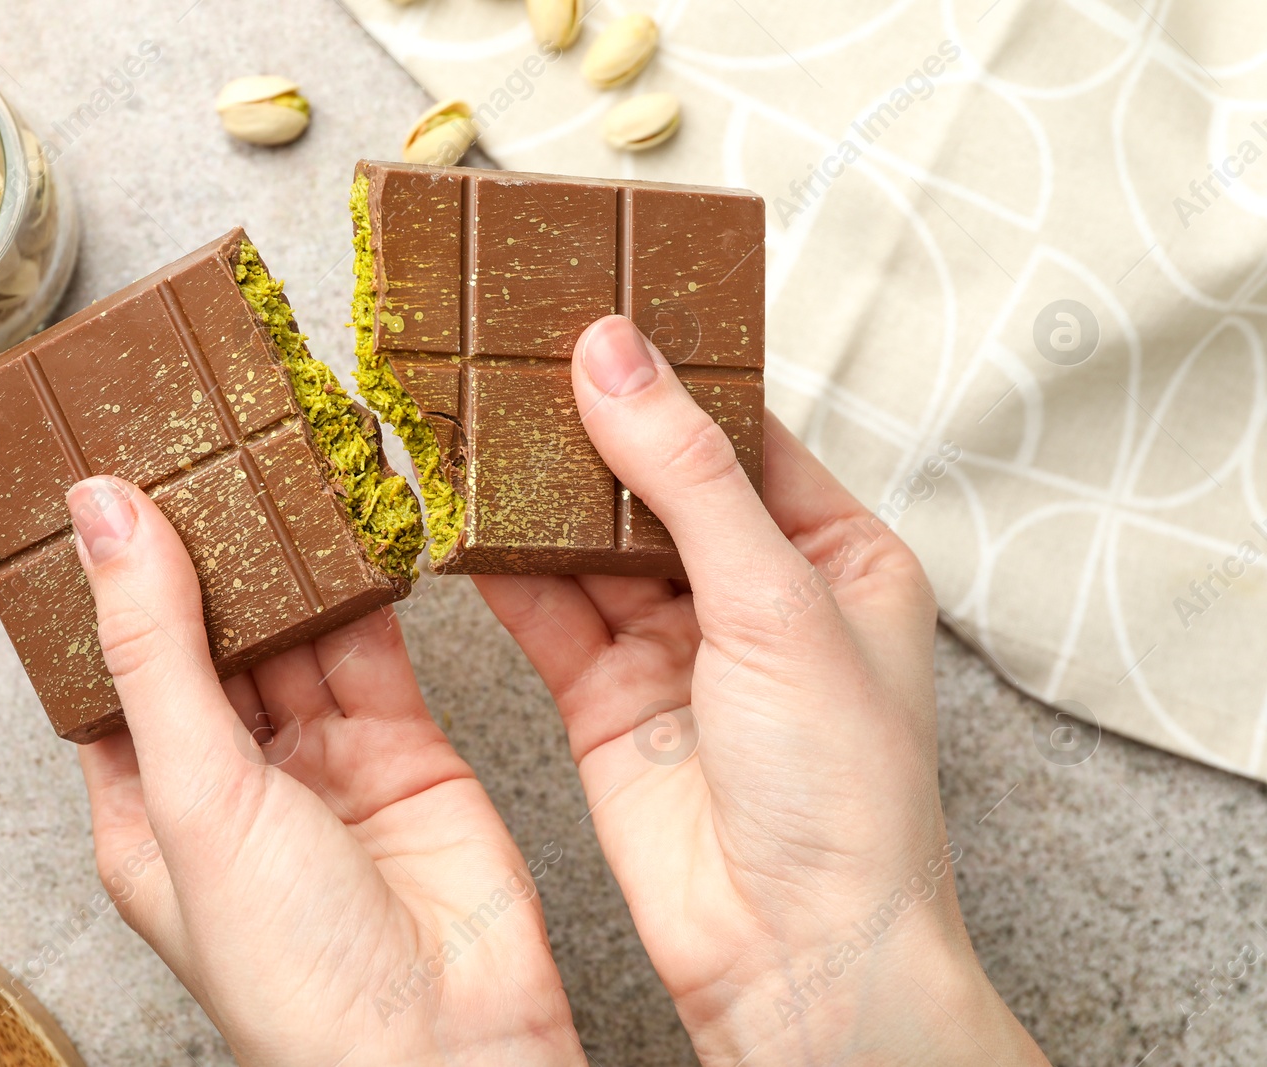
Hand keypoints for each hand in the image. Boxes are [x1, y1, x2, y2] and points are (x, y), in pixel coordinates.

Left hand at [67, 476, 582, 1066]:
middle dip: (204, 544)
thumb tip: (104, 515)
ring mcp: (321, 760)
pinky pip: (373, 643)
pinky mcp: (404, 744)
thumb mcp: (195, 795)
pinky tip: (352, 514)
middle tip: (193, 430)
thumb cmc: (295, 973)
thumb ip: (156, 647)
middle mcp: (231, 778)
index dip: (107, 572)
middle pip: (207, 633)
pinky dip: (365, 580)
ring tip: (268, 446)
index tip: (103, 469)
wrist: (449, 1044)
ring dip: (283, 550)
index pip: (113, 664)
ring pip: (293, 628)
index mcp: (147, 806)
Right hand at [475, 316, 1049, 1065]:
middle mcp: (755, 596)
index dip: (671, 376)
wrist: (795, 953)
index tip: (596, 312)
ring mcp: (677, 649)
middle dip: (588, 429)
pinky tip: (463, 523)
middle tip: (512, 354)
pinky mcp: (608, 699)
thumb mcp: (776, 602)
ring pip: (592, 545)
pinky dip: (505, 571)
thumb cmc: (842, 790)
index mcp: (835, 556)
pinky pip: (549, 613)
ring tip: (471, 421)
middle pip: (655, 483)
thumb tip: (613, 356)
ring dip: (538, 495)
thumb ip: (685, 475)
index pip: (741, 434)